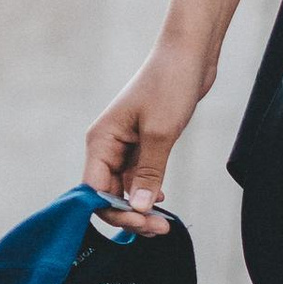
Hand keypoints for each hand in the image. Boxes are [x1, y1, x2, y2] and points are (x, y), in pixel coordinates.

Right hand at [82, 35, 209, 219]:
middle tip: (159, 228)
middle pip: (107, 193)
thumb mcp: (161, 133)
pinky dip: (148, 191)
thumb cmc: (170, 85)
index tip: (143, 221)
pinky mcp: (142, 143)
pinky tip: (163, 200)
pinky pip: (137, 177)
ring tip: (163, 222)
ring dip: (141, 206)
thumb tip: (139, 208)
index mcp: (101, 140)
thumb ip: (149, 173)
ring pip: (124, 188)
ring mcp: (124, 144)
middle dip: (130, 214)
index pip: (94, 190)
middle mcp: (107, 144)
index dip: (114, 211)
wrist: (189, 55)